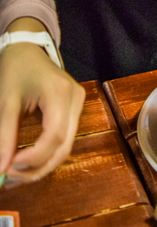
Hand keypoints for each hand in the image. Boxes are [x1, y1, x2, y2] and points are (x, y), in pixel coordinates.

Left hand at [0, 26, 84, 183]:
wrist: (28, 48)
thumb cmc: (15, 69)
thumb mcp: (6, 102)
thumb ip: (4, 136)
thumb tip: (0, 170)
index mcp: (59, 93)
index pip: (53, 136)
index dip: (33, 158)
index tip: (8, 168)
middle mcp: (75, 99)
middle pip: (64, 146)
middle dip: (37, 168)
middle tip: (10, 178)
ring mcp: (79, 103)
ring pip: (66, 146)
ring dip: (42, 164)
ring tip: (15, 172)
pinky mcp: (75, 107)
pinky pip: (65, 138)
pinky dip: (46, 154)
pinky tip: (27, 160)